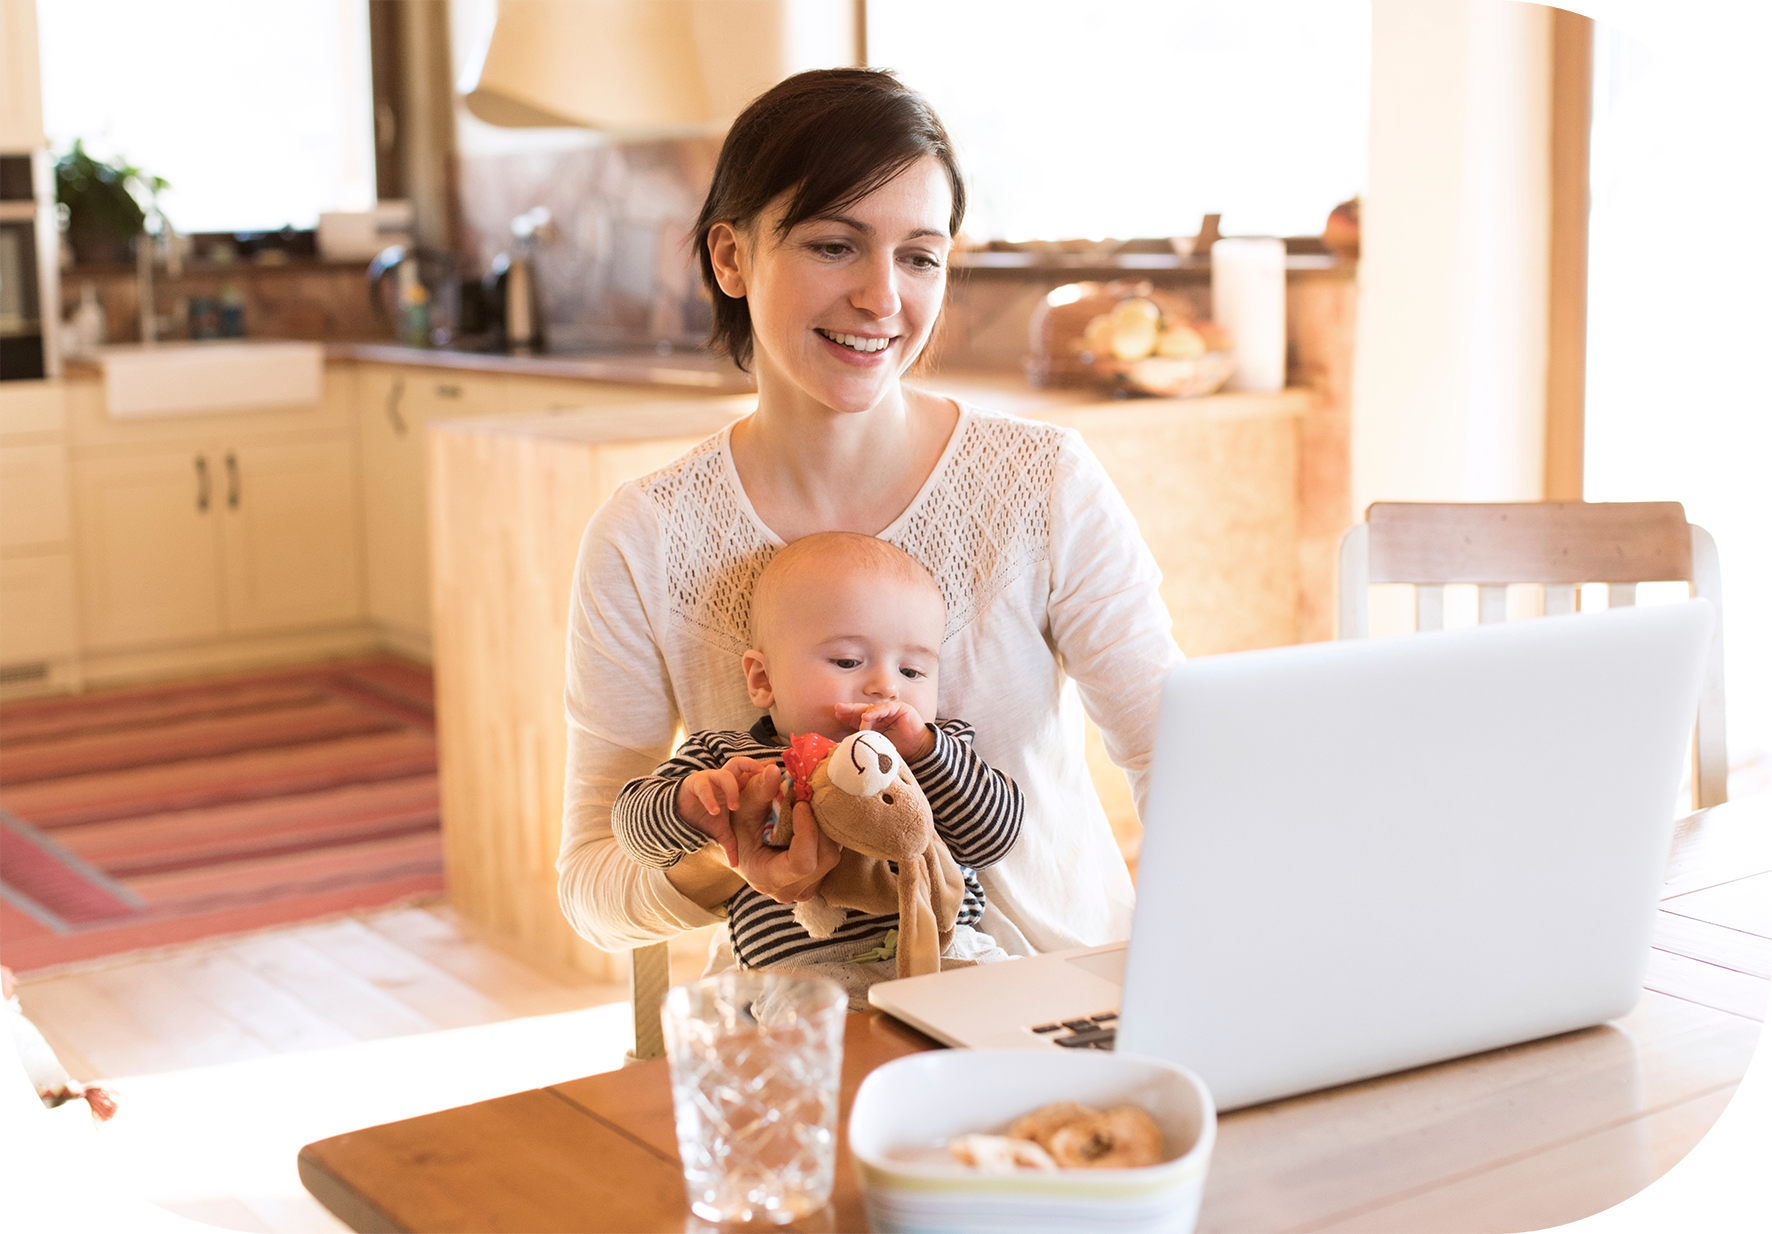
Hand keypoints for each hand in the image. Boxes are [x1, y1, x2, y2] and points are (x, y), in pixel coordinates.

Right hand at [675, 756, 770, 865]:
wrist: (679, 817)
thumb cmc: (705, 819)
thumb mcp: (722, 832)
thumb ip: (731, 844)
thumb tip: (735, 865)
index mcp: (734, 786)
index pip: (750, 772)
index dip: (762, 771)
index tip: (776, 772)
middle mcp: (723, 779)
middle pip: (740, 764)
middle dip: (752, 768)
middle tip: (762, 780)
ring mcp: (709, 780)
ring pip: (724, 775)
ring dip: (732, 789)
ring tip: (735, 807)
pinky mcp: (694, 784)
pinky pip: (704, 787)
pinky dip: (710, 799)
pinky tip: (715, 811)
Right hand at [728, 764, 840, 903]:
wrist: (742, 849)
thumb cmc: (739, 829)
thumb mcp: (743, 808)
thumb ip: (758, 791)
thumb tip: (773, 771)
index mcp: (767, 879)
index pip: (803, 863)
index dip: (808, 831)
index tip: (801, 805)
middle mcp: (790, 891)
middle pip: (825, 858)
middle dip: (819, 826)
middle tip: (807, 801)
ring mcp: (806, 889)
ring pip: (833, 856)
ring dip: (824, 828)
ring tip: (808, 810)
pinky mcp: (817, 881)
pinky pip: (833, 856)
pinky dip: (825, 835)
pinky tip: (813, 821)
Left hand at [833, 700, 935, 760]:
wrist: (919, 751)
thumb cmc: (900, 751)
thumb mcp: (878, 746)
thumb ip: (866, 742)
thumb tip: (848, 747)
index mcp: (875, 724)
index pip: (858, 719)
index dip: (848, 717)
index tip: (837, 716)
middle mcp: (880, 716)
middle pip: (862, 711)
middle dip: (850, 710)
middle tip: (838, 708)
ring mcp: (890, 711)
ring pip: (872, 709)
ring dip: (863, 715)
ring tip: (858, 721)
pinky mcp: (900, 708)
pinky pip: (885, 707)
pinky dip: (876, 711)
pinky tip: (867, 716)